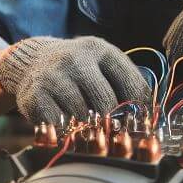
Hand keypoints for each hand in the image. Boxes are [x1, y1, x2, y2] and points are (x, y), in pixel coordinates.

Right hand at [0, 36, 150, 124]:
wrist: (32, 62)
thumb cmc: (78, 68)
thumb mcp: (103, 64)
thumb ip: (126, 83)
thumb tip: (150, 117)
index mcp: (100, 50)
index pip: (132, 86)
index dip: (140, 111)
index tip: (141, 125)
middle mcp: (76, 60)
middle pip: (107, 104)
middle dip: (112, 122)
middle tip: (112, 132)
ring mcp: (53, 77)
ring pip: (82, 117)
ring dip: (87, 126)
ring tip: (85, 123)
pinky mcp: (34, 96)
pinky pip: (58, 125)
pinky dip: (64, 130)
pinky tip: (64, 123)